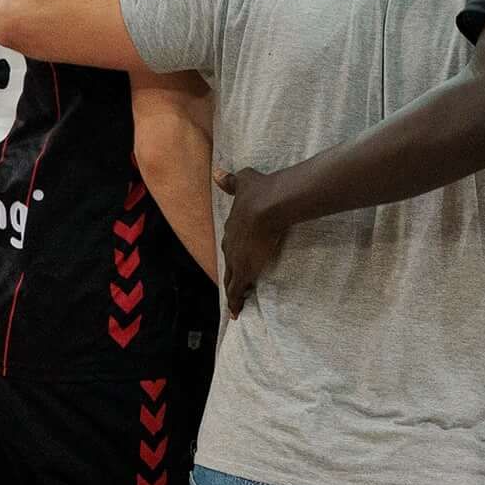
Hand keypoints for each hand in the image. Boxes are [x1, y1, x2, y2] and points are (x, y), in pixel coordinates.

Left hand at [217, 169, 295, 315]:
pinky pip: (238, 291)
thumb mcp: (242, 181)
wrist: (268, 204)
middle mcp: (231, 245)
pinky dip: (236, 302)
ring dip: (233, 292)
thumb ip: (229, 180)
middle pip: (229, 265)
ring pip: (232, 280)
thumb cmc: (259, 191)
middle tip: (234, 286)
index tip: (237, 259)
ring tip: (235, 305)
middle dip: (232, 275)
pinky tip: (236, 312)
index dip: (234, 252)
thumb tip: (216, 172)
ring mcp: (237, 259)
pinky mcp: (246, 270)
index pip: (231, 244)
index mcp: (232, 227)